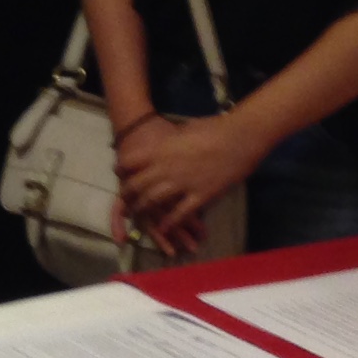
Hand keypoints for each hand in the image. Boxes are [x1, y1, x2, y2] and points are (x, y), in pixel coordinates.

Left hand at [117, 113, 258, 255]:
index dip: (122, 167)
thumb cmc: (214, 128)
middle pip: (137, 184)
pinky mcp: (201, 195)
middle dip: (127, 193)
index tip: (118, 172)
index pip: (131, 161)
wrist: (239, 138)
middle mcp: (166, 168)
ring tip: (137, 214)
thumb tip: (165, 143)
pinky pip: (180, 213)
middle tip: (124, 199)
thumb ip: (171, 141)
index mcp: (161, 149)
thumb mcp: (184, 130)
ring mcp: (183, 183)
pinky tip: (163, 229)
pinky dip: (169, 223)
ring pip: (153, 201)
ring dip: (143, 209)